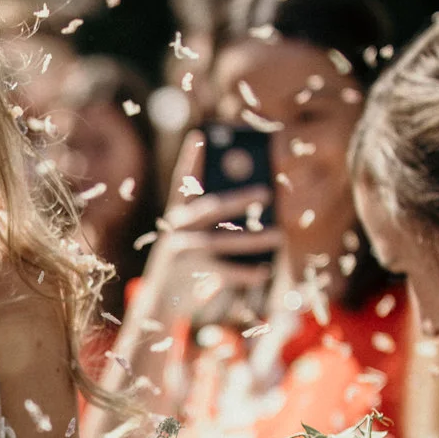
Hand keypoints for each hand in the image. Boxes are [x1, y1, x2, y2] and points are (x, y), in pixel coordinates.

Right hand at [117, 133, 282, 355]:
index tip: (203, 134)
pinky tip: (265, 271)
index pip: (182, 181)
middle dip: (239, 199)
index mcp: (175, 215)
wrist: (159, 303)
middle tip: (267, 192)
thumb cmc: (185, 263)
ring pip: (222, 242)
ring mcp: (181, 254)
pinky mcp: (188, 277)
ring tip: (279, 237)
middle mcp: (175, 230)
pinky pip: (225, 272)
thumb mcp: (190, 236)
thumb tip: (257, 198)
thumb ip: (211, 218)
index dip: (190, 158)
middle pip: (210, 208)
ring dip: (253, 239)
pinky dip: (247, 273)